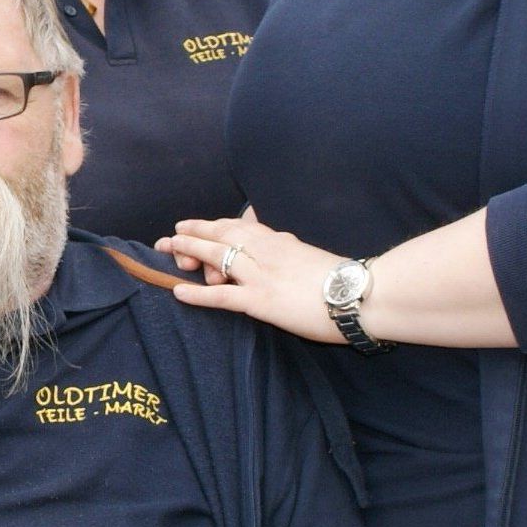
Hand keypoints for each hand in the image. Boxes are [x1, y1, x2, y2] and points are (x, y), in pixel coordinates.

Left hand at [154, 212, 344, 344]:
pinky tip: (178, 292)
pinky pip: (222, 296)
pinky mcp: (261, 300)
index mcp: (279, 241)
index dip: (213, 227)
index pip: (239, 228)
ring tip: (167, 250)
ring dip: (188, 252)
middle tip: (168, 236)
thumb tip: (283, 242)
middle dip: (192, 234)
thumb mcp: (312, 256)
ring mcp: (261, 275)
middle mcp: (265, 252)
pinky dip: (198, 294)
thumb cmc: (343, 280)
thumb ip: (291, 251)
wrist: (359, 294)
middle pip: (221, 236)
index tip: (195, 226)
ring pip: (216, 257)